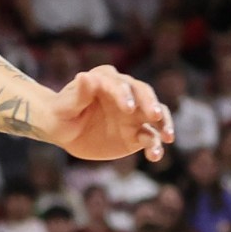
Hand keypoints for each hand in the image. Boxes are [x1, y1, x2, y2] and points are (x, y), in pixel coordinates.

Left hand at [38, 64, 173, 161]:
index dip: (125, 95)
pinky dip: (155, 146)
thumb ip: (79, 93)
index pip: (121, 85)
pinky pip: (151, 138)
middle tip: (155, 116)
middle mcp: (127, 94)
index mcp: (108, 80)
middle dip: (151, 105)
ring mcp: (134, 114)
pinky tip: (155, 155)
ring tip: (168, 137)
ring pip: (156, 116)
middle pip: (145, 95)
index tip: (128, 108)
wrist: (63, 128)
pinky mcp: (136, 133)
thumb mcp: (66, 105)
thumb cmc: (62, 112)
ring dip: (164, 125)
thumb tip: (85, 76)